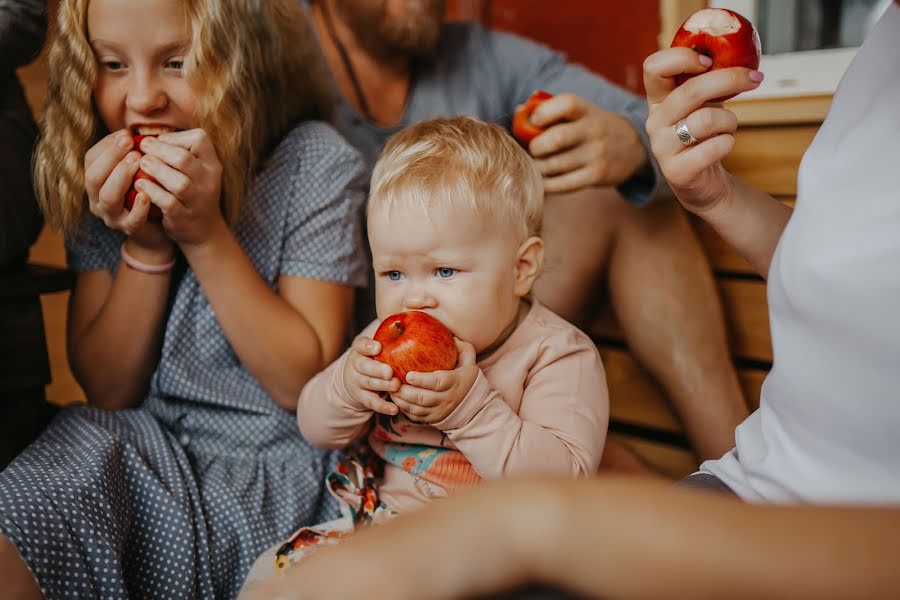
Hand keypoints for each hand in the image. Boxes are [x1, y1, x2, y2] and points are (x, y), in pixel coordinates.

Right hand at [84, 129, 170, 250]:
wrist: (157, 226)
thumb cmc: (146, 190)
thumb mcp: (136, 169)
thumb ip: (132, 153)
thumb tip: (135, 131)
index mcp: (96, 182)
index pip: (91, 160)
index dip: (107, 145)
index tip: (126, 133)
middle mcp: (97, 199)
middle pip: (94, 177)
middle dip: (111, 157)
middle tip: (130, 142)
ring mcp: (112, 217)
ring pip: (108, 197)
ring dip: (121, 176)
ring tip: (137, 161)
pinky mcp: (130, 230)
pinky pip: (131, 221)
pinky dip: (138, 208)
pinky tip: (146, 194)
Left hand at [132, 129, 224, 246]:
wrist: (203, 230)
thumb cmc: (192, 192)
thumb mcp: (197, 170)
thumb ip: (180, 152)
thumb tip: (148, 138)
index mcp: (212, 165)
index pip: (199, 139)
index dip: (175, 137)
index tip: (159, 142)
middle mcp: (209, 182)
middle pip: (184, 159)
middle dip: (159, 150)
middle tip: (142, 148)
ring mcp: (198, 201)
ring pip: (179, 183)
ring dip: (155, 170)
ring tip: (142, 164)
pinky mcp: (184, 216)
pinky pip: (168, 202)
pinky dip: (151, 191)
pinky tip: (140, 184)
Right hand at [342, 335, 400, 415]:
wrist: (356, 379)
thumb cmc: (378, 357)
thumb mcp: (381, 344)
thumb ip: (396, 331)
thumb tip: (424, 306)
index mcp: (361, 349)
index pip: (360, 345)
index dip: (367, 346)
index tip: (377, 347)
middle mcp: (356, 365)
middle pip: (363, 367)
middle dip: (376, 369)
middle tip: (390, 371)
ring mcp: (357, 382)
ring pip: (367, 384)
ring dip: (381, 386)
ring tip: (395, 386)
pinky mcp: (362, 397)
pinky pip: (371, 403)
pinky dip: (383, 406)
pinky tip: (395, 409)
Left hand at [391, 339, 477, 424]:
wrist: (474, 403)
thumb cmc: (466, 376)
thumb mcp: (469, 359)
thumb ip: (460, 347)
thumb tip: (449, 335)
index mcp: (455, 382)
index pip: (438, 382)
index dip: (422, 380)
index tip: (408, 375)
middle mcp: (448, 399)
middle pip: (423, 399)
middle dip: (405, 392)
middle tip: (392, 382)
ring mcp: (440, 411)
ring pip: (417, 410)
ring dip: (401, 401)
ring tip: (390, 390)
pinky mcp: (433, 419)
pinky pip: (416, 417)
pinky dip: (404, 409)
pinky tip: (396, 400)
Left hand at [526, 93, 647, 193]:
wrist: (631, 147)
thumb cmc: (590, 127)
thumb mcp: (579, 112)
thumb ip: (549, 109)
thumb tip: (517, 112)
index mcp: (586, 110)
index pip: (566, 104)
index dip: (543, 112)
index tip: (533, 120)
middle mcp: (593, 131)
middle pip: (557, 138)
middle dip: (536, 146)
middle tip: (532, 150)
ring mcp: (596, 155)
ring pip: (555, 165)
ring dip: (537, 167)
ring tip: (535, 164)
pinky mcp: (596, 176)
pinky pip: (562, 184)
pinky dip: (546, 183)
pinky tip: (543, 178)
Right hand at [643, 47, 762, 213]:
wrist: (701, 179)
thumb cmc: (704, 134)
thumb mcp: (702, 102)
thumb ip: (708, 80)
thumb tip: (740, 53)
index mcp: (658, 99)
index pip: (654, 66)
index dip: (681, 58)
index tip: (708, 61)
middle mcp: (655, 121)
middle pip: (691, 90)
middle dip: (729, 79)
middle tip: (754, 77)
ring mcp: (662, 147)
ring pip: (707, 119)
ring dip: (730, 120)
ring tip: (729, 127)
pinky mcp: (676, 171)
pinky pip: (714, 148)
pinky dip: (728, 143)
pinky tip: (723, 145)